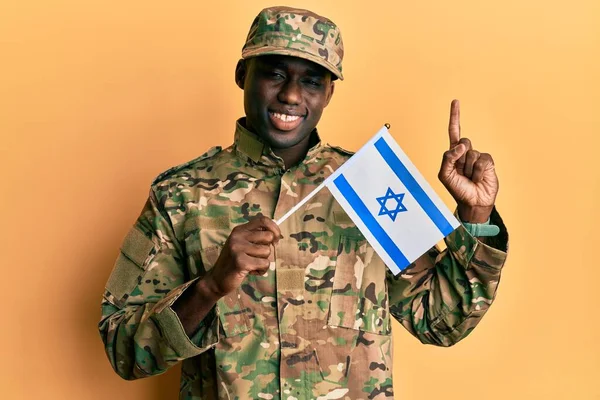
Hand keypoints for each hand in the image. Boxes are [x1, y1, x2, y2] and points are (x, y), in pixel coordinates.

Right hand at [203, 216, 280, 297]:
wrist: (216, 280)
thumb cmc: (235, 262)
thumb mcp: (243, 245)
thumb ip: (256, 238)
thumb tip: (276, 234)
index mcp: (239, 230)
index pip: (263, 220)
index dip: (274, 228)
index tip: (277, 238)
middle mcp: (237, 236)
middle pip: (268, 236)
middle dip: (268, 249)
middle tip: (258, 257)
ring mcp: (238, 248)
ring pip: (267, 251)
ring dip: (263, 261)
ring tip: (251, 265)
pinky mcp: (240, 261)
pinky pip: (264, 264)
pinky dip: (261, 270)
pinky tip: (250, 272)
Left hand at [438, 100, 498, 222]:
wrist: (474, 202)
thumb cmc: (457, 189)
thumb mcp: (445, 175)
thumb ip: (448, 158)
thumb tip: (461, 145)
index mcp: (453, 154)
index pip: (453, 131)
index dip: (455, 116)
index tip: (456, 101)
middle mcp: (465, 152)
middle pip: (463, 141)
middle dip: (461, 157)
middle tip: (461, 172)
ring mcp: (477, 156)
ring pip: (472, 153)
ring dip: (469, 169)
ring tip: (469, 178)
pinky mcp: (488, 162)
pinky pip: (482, 160)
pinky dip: (478, 171)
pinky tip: (478, 178)